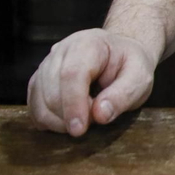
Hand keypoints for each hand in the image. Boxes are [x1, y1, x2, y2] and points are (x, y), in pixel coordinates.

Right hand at [27, 29, 155, 136]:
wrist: (120, 55)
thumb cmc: (130, 66)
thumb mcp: (140, 78)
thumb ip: (124, 95)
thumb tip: (99, 115)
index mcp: (88, 44)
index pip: (72, 74)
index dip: (73, 104)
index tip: (79, 130)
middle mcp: (61, 51)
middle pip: (51, 89)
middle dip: (69, 116)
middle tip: (94, 120)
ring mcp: (46, 65)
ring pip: (38, 100)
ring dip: (58, 120)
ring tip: (85, 118)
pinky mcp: (39, 80)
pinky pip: (33, 105)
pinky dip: (47, 120)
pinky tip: (68, 121)